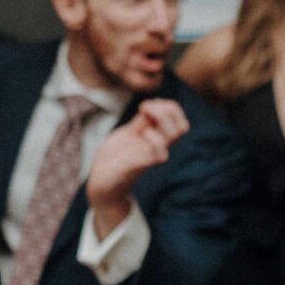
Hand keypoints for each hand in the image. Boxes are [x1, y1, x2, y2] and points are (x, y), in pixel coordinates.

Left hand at [87, 98, 188, 225]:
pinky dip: (154, 139)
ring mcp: (151, 156)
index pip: (179, 121)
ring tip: (143, 116)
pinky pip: (160, 155)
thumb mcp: (128, 133)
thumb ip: (141, 122)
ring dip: (162, 118)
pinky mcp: (141, 165)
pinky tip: (141, 133)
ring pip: (176, 135)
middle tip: (145, 107)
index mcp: (156, 138)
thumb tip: (152, 105)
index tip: (147, 105)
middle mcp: (158, 147)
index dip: (169, 107)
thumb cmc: (114, 157)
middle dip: (168, 109)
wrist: (101, 180)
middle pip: (183, 127)